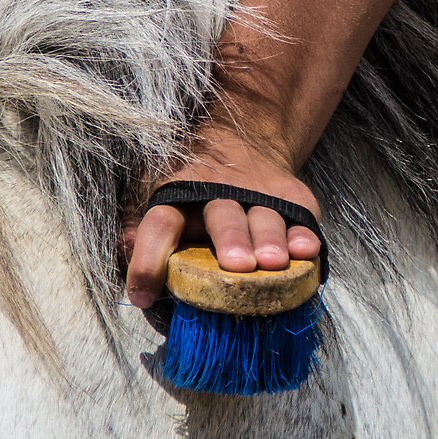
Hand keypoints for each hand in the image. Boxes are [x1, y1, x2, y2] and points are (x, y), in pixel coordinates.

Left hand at [123, 124, 320, 308]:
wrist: (244, 143)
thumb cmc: (193, 190)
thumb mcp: (155, 200)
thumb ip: (142, 238)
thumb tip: (131, 270)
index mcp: (177, 197)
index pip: (159, 224)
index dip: (148, 258)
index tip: (143, 296)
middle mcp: (219, 192)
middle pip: (222, 215)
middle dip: (230, 239)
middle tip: (236, 265)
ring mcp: (259, 193)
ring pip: (265, 217)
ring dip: (270, 239)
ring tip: (272, 263)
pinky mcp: (291, 197)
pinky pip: (300, 216)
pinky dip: (303, 233)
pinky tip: (306, 250)